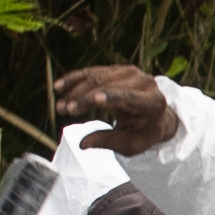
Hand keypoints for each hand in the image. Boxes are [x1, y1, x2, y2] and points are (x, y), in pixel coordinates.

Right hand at [52, 65, 174, 153]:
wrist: (156, 117)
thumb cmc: (143, 134)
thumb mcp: (131, 145)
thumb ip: (108, 142)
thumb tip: (82, 144)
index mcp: (153, 103)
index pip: (130, 98)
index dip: (111, 97)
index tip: (93, 100)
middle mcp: (144, 83)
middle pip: (109, 86)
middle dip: (83, 98)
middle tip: (63, 110)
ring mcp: (131, 73)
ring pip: (98, 77)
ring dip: (75, 91)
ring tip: (60, 106)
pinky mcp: (118, 69)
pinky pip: (93, 72)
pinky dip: (75, 79)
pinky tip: (59, 87)